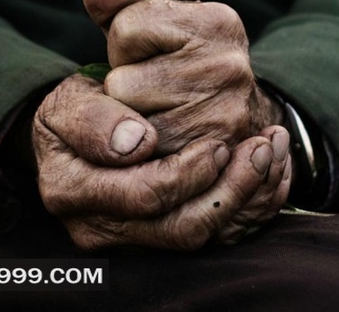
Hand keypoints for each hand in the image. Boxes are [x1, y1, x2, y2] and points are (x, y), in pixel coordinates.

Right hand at [32, 74, 291, 248]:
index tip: (216, 143)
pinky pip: (209, 232)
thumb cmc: (75, 110)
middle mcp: (97, 226)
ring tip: (270, 154)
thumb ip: (93, 119)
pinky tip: (268, 173)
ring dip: (243, 198)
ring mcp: (128, 237)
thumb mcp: (68, 102)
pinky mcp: (156, 235)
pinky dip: (245, 206)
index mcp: (70, 191)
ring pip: (198, 234)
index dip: (186, 173)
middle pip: (178, 227)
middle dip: (229, 190)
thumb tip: (136, 143)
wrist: (79, 129)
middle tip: (261, 149)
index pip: (142, 196)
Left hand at [81, 0, 284, 154]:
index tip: (152, 53)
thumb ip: (119, 5)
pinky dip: (146, 149)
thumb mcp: (156, 27)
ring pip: (128, 121)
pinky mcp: (212, 153)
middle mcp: (226, 64)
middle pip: (121, 82)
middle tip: (155, 89)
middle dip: (126, 87)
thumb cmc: (184, 62)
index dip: (125, 45)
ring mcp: (223, 112)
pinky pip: (143, 155)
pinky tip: (167, 137)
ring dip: (133, 120)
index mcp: (214, 21)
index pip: (125, 29)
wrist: (240, 114)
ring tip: (162, 112)